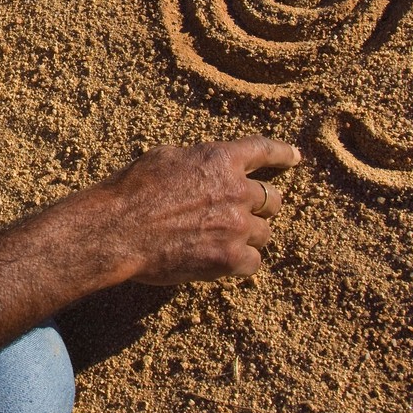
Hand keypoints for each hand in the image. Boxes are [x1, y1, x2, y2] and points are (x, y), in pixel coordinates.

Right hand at [97, 134, 300, 284]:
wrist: (118, 229)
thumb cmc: (132, 190)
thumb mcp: (165, 157)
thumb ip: (196, 161)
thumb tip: (205, 167)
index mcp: (220, 159)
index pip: (263, 150)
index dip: (282, 154)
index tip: (295, 158)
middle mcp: (237, 190)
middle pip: (273, 199)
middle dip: (260, 206)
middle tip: (241, 214)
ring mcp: (237, 226)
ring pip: (264, 233)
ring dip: (249, 235)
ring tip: (222, 240)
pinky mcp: (229, 258)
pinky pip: (253, 262)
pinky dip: (240, 262)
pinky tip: (220, 261)